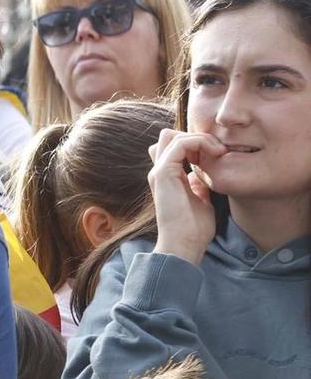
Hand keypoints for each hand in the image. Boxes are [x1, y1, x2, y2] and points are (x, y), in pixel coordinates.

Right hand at [147, 129, 221, 266]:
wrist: (184, 243)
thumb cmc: (194, 228)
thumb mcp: (200, 199)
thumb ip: (197, 184)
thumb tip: (201, 175)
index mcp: (167, 177)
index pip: (174, 146)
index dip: (195, 143)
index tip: (217, 155)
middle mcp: (160, 171)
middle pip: (170, 136)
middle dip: (196, 137)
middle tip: (218, 151)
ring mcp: (159, 170)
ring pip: (173, 136)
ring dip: (200, 138)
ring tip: (218, 152)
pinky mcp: (164, 172)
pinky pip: (180, 143)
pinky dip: (200, 142)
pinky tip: (216, 154)